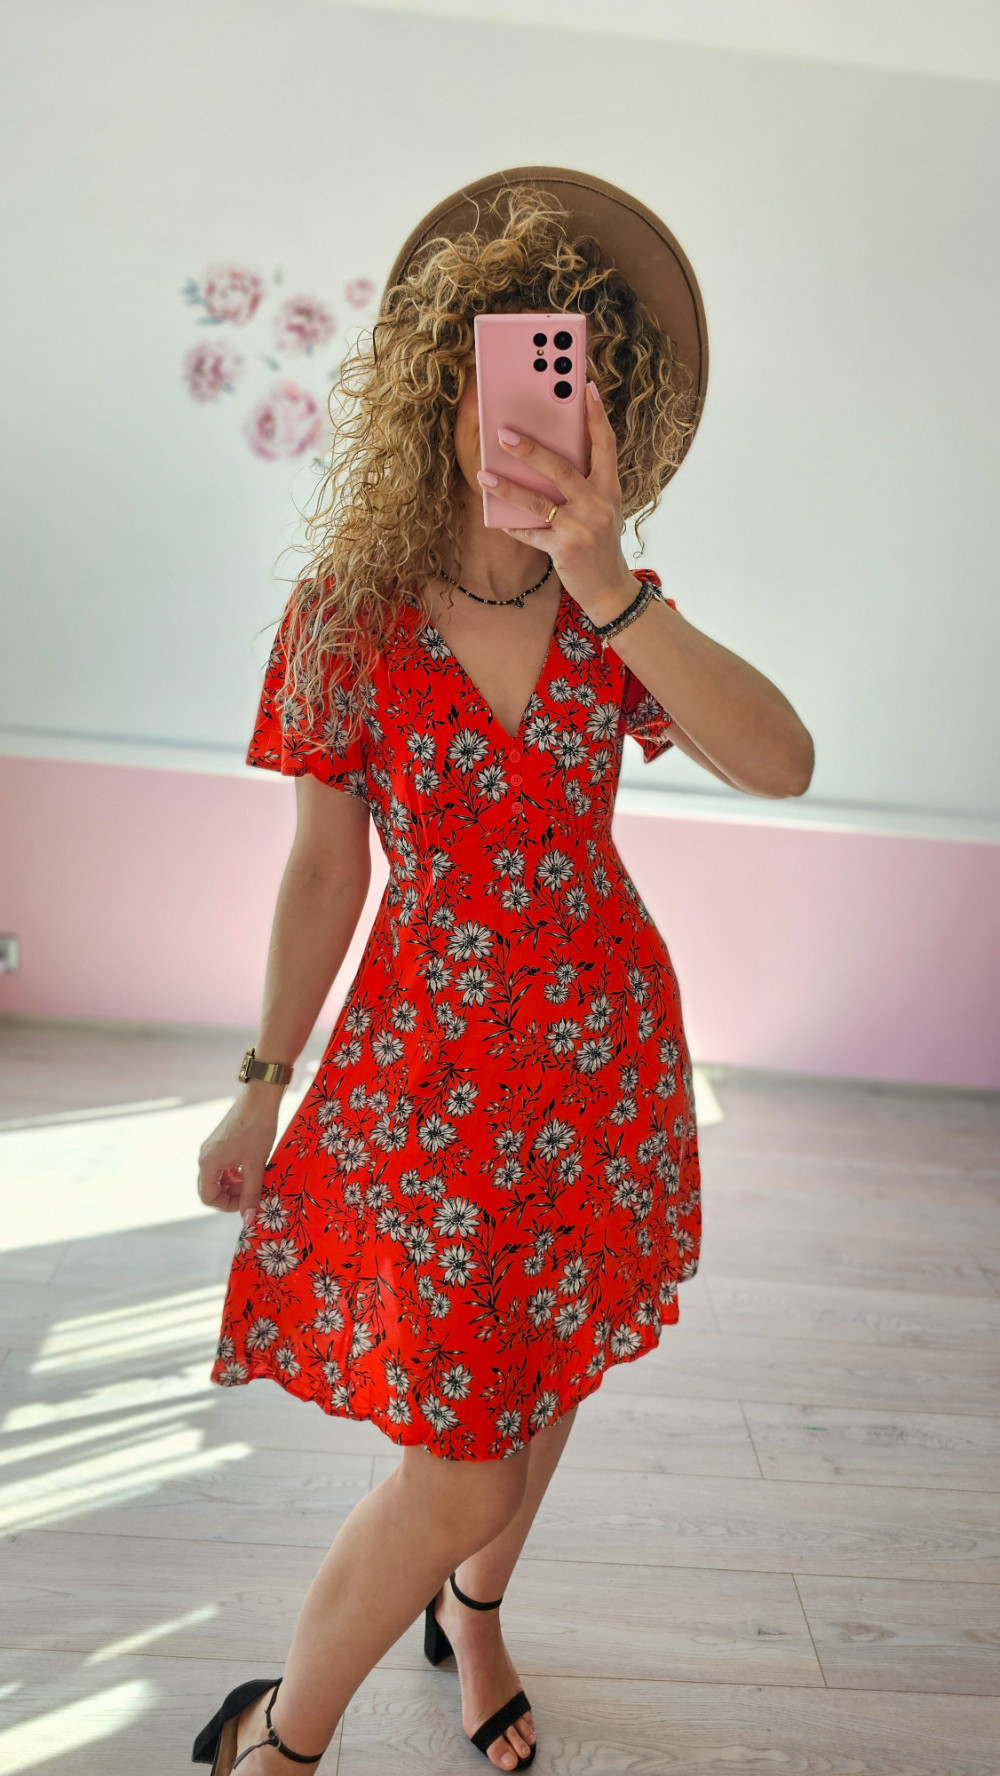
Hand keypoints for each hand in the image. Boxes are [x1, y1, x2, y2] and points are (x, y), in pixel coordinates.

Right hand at [197, 1090, 280, 1228]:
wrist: (261, 1097)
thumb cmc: (258, 1129)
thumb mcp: (256, 1165)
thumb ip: (252, 1193)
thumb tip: (248, 1219)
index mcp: (208, 1163)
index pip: (208, 1197)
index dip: (227, 1205)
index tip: (246, 1203)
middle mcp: (205, 1156)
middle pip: (211, 1188)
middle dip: (231, 1196)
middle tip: (252, 1193)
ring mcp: (212, 1148)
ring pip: (218, 1178)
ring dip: (235, 1185)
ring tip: (255, 1181)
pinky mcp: (221, 1142)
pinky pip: (223, 1166)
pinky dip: (235, 1173)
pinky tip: (252, 1169)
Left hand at [477, 380, 636, 619]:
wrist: (610, 589)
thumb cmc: (600, 542)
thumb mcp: (602, 508)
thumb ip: (583, 484)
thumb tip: (546, 457)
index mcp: (610, 488)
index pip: (606, 444)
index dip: (596, 415)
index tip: (586, 387)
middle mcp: (599, 504)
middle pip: (562, 468)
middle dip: (531, 449)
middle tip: (504, 432)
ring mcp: (582, 527)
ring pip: (539, 501)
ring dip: (508, 487)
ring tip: (484, 474)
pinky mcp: (565, 549)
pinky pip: (531, 533)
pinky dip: (513, 525)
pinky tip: (495, 517)